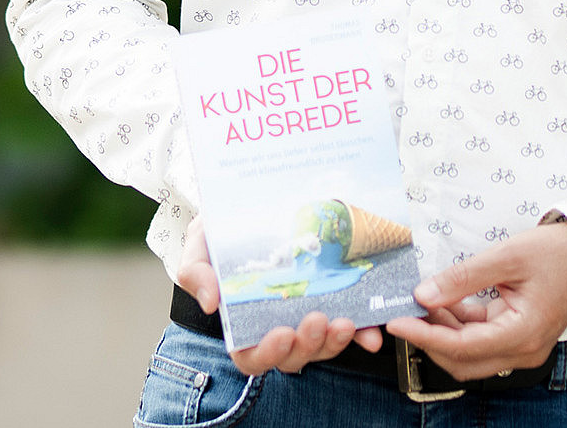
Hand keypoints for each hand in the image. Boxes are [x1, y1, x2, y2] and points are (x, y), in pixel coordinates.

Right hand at [178, 217, 384, 374]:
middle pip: (292, 356)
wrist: (246, 208)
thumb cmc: (218, 235)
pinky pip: (347, 326)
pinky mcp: (330, 302)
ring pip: (322, 346)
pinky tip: (369, 327)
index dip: (267, 354)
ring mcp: (305, 318)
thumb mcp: (198, 247)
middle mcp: (275, 327)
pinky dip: (360, 330)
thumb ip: (197, 273)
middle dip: (307, 345)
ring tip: (345, 321)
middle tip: (316, 320)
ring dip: (335, 341)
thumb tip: (212, 303)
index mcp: (241, 324)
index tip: (280, 335)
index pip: (251, 356)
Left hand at [385, 220, 566, 381]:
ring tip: (418, 304)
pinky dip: (457, 326)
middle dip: (429, 339)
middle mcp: (523, 351)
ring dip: (441, 333)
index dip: (425, 336)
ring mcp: (521, 347)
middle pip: (463, 360)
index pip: (462, 347)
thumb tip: (423, 295)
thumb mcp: (506, 257)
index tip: (397, 321)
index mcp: (523, 334)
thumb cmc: (555, 253)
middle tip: (402, 314)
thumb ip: (462, 278)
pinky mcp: (517, 338)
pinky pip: (479, 340)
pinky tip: (440, 304)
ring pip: (469, 354)